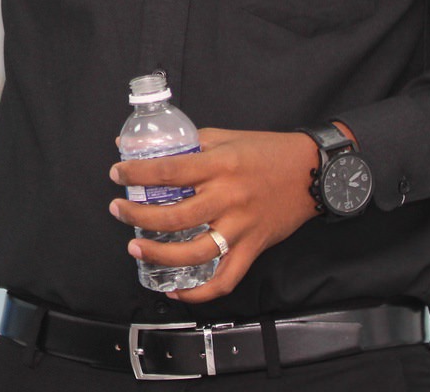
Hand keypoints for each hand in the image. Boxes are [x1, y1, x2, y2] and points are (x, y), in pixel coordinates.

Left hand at [109, 128, 320, 302]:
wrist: (312, 170)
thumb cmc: (266, 150)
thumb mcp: (226, 137)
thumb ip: (188, 143)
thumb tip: (145, 144)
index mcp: (219, 165)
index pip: (168, 171)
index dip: (137, 174)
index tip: (117, 174)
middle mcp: (229, 197)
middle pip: (175, 215)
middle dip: (138, 215)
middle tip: (117, 211)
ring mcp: (241, 227)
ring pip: (195, 251)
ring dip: (159, 254)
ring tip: (135, 248)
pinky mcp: (254, 247)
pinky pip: (226, 278)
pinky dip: (199, 292)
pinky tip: (175, 291)